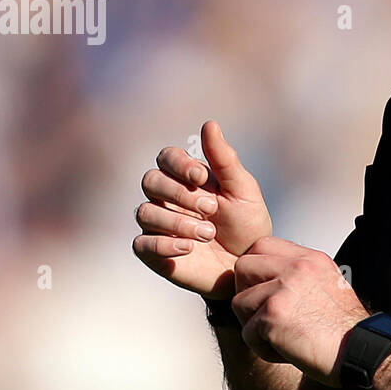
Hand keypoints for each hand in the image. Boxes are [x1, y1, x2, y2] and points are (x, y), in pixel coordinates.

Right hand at [132, 120, 272, 299]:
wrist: (248, 265)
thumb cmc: (247, 224)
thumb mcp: (243, 190)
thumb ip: (225, 159)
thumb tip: (210, 123)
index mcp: (186, 178)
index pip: (166, 157)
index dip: (179, 164)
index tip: (201, 177)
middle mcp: (167, 198)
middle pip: (150, 181)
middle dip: (179, 193)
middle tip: (211, 208)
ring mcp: (158, 225)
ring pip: (145, 212)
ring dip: (178, 222)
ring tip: (208, 234)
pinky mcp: (154, 252)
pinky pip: (142, 244)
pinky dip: (164, 244)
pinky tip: (189, 248)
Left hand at [230, 236, 367, 384]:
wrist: (363, 352)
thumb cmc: (345, 330)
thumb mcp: (328, 286)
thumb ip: (298, 277)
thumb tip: (266, 282)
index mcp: (310, 259)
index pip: (262, 245)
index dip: (257, 271)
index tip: (267, 292)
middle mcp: (296, 268)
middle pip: (243, 266)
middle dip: (247, 293)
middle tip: (266, 315)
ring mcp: (283, 289)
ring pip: (239, 302)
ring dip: (253, 325)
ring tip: (280, 338)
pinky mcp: (273, 315)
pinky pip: (246, 333)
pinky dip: (263, 349)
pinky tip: (287, 351)